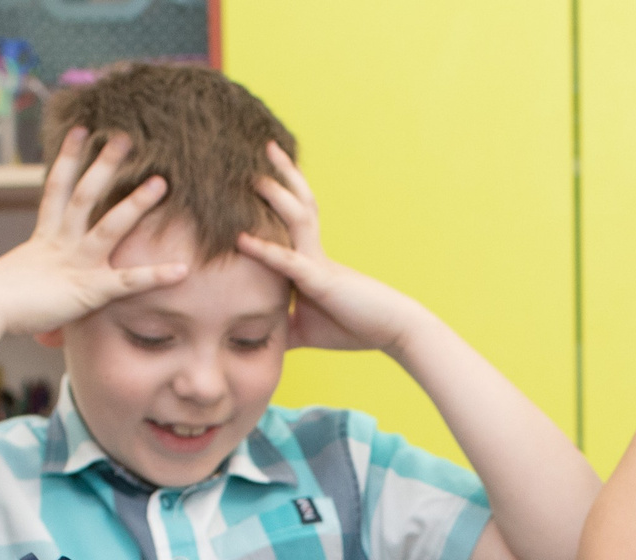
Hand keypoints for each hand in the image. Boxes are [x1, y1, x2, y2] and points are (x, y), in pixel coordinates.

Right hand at [0, 130, 187, 335]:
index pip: (58, 188)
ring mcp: (75, 263)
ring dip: (136, 203)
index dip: (70, 159)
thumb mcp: (18, 283)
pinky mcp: (88, 290)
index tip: (81, 131)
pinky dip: (156, 276)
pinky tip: (182, 270)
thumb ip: (34, 280)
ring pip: (110, 226)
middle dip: (105, 165)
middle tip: (125, 137)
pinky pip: (128, 282)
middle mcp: (61, 242)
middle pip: (86, 194)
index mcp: (43, 238)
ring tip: (162, 182)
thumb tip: (33, 290)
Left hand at [236, 143, 428, 355]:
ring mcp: (318, 263)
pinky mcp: (322, 282)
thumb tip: (258, 338)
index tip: (255, 173)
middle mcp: (314, 253)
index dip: (274, 195)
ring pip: (295, 217)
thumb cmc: (354, 326)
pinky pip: (289, 262)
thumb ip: (282, 327)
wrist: (394, 331)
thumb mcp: (306, 330)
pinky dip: (265, 251)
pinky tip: (241, 240)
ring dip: (275, 193)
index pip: (288, 220)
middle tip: (260, 147)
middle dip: (279, 174)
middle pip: (295, 203)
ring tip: (254, 172)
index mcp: (310, 260)